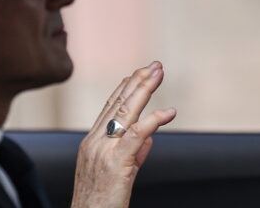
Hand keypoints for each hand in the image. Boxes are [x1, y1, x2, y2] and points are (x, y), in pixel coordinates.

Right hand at [70, 61, 175, 207]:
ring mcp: (103, 150)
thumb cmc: (99, 203)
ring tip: (158, 75)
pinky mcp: (116, 162)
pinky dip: (153, 120)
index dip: (125, 87)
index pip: (108, 107)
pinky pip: (135, 135)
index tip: (138, 73)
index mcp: (92, 142)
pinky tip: (168, 112)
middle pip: (116, 103)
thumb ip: (133, 154)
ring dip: (143, 90)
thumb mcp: (115, 174)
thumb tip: (149, 139)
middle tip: (154, 65)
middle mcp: (94, 142)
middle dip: (137, 81)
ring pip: (124, 112)